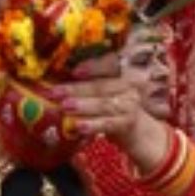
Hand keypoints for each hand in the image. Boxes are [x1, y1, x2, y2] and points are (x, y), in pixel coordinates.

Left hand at [55, 72, 171, 173]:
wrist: (138, 131)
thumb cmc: (114, 107)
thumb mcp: (104, 92)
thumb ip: (87, 85)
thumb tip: (58, 84)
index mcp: (122, 74)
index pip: (110, 64)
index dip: (93, 66)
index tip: (75, 71)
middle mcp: (129, 86)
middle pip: (101, 86)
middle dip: (77, 89)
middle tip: (56, 92)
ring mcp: (130, 105)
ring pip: (104, 104)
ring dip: (83, 105)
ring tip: (65, 106)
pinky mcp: (127, 123)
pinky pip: (108, 123)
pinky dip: (92, 124)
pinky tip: (78, 126)